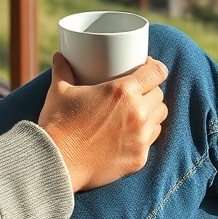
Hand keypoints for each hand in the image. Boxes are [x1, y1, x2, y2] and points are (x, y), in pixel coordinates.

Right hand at [37, 54, 167, 192]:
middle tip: (137, 91)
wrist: (57, 162)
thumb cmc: (58, 123)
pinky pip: (151, 140)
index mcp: (122, 91)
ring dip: (151, 112)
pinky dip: (144, 134)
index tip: (149, 67)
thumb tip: (59, 56)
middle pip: (159, 95)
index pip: (156, 73)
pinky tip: (130, 133)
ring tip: (136, 111)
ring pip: (159, 118)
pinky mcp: (139, 159)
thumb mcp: (59, 90)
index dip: (156, 68)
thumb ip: (63, 70)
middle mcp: (137, 113)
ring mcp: (140, 138)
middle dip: (151, 90)